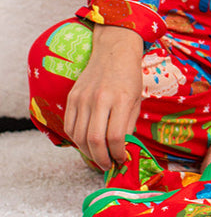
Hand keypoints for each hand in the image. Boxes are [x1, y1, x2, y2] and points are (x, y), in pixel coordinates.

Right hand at [63, 25, 143, 169]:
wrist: (113, 51)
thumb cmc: (129, 76)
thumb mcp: (136, 98)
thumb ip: (128, 123)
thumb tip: (123, 149)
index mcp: (120, 98)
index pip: (116, 135)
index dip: (118, 152)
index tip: (121, 159)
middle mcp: (99, 99)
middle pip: (94, 139)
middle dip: (101, 158)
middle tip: (108, 165)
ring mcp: (82, 98)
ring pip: (79, 136)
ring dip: (88, 152)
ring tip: (98, 157)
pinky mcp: (72, 98)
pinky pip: (69, 126)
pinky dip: (76, 140)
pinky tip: (86, 143)